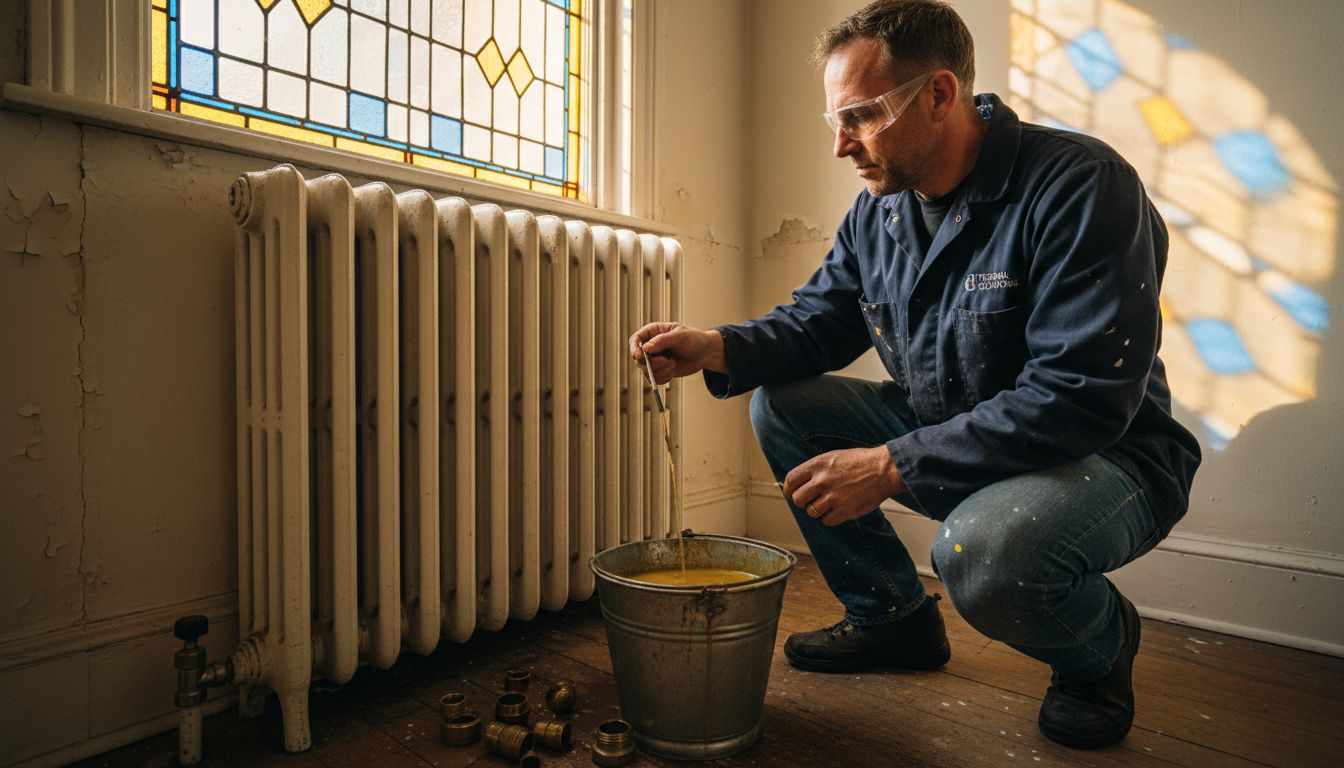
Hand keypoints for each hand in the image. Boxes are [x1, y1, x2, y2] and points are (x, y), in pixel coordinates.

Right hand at [629, 322, 725, 384]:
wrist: (705, 353)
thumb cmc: (694, 340)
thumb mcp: (680, 336)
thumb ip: (662, 341)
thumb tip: (646, 348)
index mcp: (653, 332)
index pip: (635, 340)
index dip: (635, 349)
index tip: (641, 356)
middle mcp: (651, 346)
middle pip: (638, 358)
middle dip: (652, 363)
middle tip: (666, 361)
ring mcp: (655, 360)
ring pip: (646, 371)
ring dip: (660, 371)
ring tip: (673, 364)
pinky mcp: (660, 371)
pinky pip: (654, 379)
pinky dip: (664, 377)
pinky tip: (673, 370)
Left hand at [783, 445, 907, 525]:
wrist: (883, 470)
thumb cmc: (861, 462)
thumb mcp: (833, 456)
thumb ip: (816, 469)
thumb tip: (800, 481)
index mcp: (817, 465)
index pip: (790, 480)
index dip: (788, 489)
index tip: (790, 493)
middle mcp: (822, 481)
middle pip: (797, 499)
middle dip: (802, 501)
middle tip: (810, 501)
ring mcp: (832, 497)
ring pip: (811, 512)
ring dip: (817, 510)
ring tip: (828, 504)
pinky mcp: (844, 511)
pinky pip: (826, 521)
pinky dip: (829, 518)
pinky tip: (837, 510)